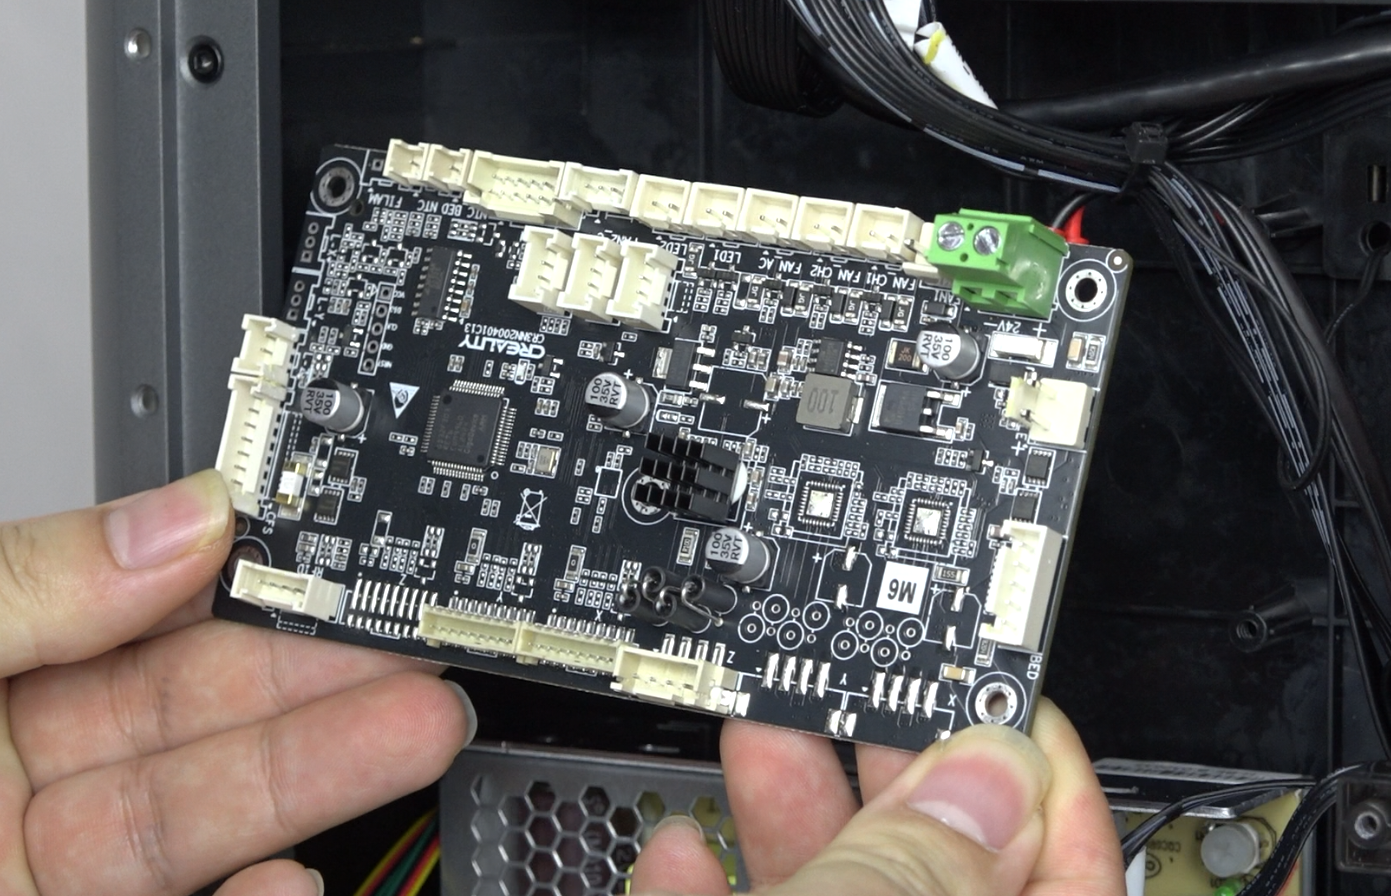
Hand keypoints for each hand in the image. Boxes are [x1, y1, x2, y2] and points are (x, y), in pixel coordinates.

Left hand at [0, 470, 474, 895]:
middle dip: (321, 672)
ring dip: (326, 772)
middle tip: (413, 639)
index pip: (144, 612)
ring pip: (217, 812)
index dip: (246, 581)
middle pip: (205, 712)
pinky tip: (292, 875)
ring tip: (413, 728)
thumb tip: (177, 518)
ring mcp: (55, 869)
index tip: (336, 555)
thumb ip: (34, 585)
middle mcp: (19, 772)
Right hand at [630, 700, 1124, 895]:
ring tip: (760, 727)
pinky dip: (715, 894)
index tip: (993, 690)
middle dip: (889, 768)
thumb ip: (914, 876)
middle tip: (863, 682)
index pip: (1074, 878)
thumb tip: (985, 778)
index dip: (1042, 775)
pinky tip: (680, 852)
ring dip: (790, 812)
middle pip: (942, 874)